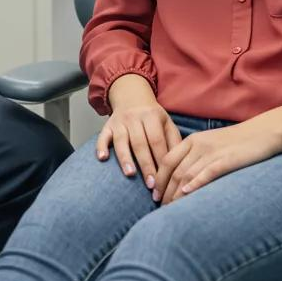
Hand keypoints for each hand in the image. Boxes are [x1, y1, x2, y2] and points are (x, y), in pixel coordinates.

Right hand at [96, 74, 180, 191]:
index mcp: (152, 116)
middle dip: (146, 165)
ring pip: (121, 140)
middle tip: (151, 185)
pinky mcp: (107, 125)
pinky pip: (103, 135)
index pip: (157, 140)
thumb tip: (180, 164)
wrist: (131, 96)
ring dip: (125, 158)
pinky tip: (102, 158)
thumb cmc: (152, 116)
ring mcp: (119, 121)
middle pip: (140, 143)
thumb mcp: (166, 123)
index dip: (161, 160)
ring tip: (130, 174)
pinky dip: (101, 146)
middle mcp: (134, 118)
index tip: (165, 179)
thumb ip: (174, 141)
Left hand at [152, 118, 281, 205]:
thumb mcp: (210, 145)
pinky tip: (187, 194)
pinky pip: (207, 172)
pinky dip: (195, 183)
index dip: (158, 178)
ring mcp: (212, 152)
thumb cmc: (235, 143)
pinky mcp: (227, 159)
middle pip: (174, 170)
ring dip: (176, 193)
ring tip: (169, 208)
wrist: (262, 133)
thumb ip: (195, 157)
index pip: (167, 160)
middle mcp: (199, 145)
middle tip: (159, 206)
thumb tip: (181, 180)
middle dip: (165, 190)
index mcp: (192, 140)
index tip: (153, 194)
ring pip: (187, 173)